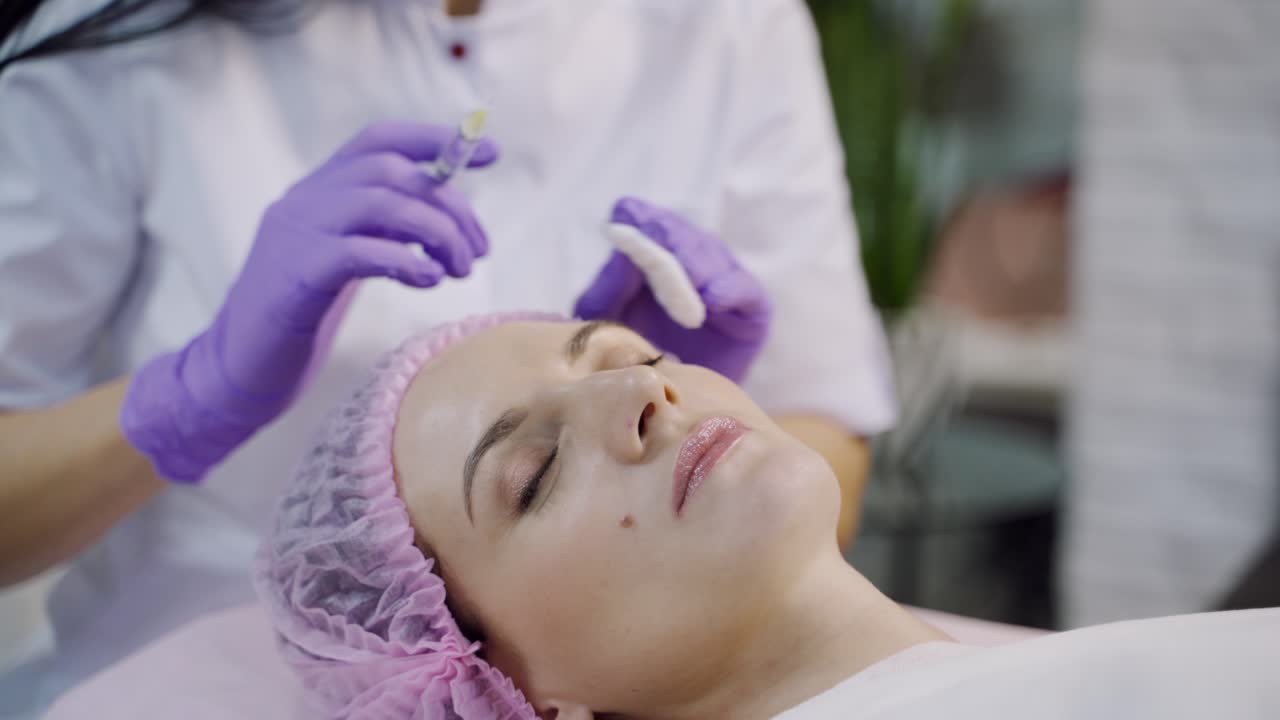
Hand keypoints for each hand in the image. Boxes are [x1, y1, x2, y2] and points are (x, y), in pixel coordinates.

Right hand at [121, 122, 498, 481]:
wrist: (238, 369)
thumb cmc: (299, 319)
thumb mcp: (344, 260)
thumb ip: (381, 230)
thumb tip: (446, 216)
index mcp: (316, 191)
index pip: (378, 141)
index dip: (436, 140)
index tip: (490, 154)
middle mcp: (303, 201)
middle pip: (390, 172)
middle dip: (449, 205)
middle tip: (477, 251)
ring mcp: (294, 234)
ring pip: (380, 203)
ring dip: (437, 233)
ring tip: (460, 270)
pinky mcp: (295, 276)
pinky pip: (359, 251)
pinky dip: (406, 259)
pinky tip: (429, 280)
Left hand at [574, 198, 771, 382]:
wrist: (674, 402)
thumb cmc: (633, 356)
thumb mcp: (609, 323)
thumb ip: (609, 289)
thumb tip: (620, 251)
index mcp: (650, 251)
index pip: (642, 218)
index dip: (636, 219)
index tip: (623, 224)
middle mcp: (689, 256)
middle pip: (678, 232)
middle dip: (666, 241)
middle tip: (651, 253)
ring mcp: (723, 277)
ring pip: (711, 255)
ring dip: (694, 269)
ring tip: (677, 293)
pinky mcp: (752, 306)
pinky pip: (744, 289)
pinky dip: (728, 291)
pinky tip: (710, 302)